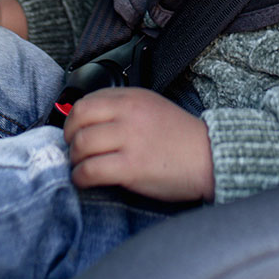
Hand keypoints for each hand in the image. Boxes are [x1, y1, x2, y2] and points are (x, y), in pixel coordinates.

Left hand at [63, 88, 214, 202]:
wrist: (209, 157)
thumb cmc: (181, 137)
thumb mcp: (152, 108)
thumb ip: (122, 109)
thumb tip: (88, 122)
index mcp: (134, 97)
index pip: (87, 102)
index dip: (74, 120)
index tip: (76, 132)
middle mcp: (130, 114)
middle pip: (78, 121)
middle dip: (69, 139)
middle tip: (75, 151)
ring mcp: (130, 139)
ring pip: (80, 145)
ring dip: (74, 160)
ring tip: (83, 167)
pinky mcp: (131, 166)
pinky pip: (90, 171)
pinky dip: (81, 178)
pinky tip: (88, 180)